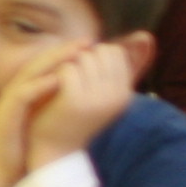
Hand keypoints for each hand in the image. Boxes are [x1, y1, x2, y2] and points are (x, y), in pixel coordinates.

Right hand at [0, 42, 80, 186]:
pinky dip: (40, 85)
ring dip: (53, 61)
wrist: (10, 170)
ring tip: (76, 55)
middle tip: (87, 42)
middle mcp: (15, 90)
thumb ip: (61, 98)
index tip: (91, 44)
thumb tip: (87, 86)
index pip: (47, 63)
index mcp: (25, 89)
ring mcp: (8, 101)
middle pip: (39, 61)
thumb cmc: (32, 144)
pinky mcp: (5, 115)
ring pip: (30, 73)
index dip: (68, 50)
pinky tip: (60, 79)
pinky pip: (23, 94)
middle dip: (64, 50)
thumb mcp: (49, 116)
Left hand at [24, 43, 138, 172]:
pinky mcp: (76, 100)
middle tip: (68, 78)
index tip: (80, 71)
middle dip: (81, 57)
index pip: (115, 52)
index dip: (94, 54)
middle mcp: (116, 96)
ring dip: (68, 65)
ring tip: (61, 85)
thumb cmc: (72, 116)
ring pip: (84, 57)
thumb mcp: (99, 94)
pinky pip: (67, 68)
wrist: (54, 148)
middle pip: (100, 51)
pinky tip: (52, 88)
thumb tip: (133, 38)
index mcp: (124, 94)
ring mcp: (98, 98)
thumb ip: (108, 70)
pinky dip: (56, 73)